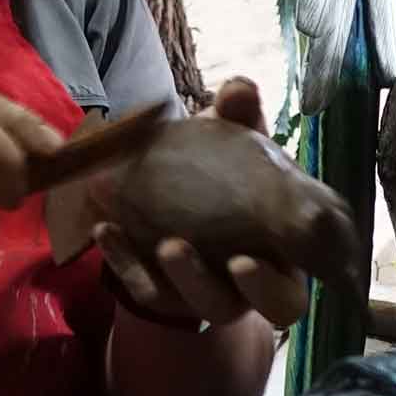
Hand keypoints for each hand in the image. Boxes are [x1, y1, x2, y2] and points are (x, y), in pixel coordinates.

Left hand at [92, 77, 308, 329]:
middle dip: (223, 285)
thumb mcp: (239, 144)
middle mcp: (245, 287)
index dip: (271, 287)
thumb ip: (243, 119)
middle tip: (206, 254)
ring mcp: (201, 293)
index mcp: (281, 260)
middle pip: (243, 308)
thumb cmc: (231, 174)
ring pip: (197, 303)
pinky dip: (124, 260)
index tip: (245, 260)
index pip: (288, 295)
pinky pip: (143, 287)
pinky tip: (106, 229)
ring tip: (165, 242)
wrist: (185, 191)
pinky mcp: (161, 292)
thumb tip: (239, 86)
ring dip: (180, 275)